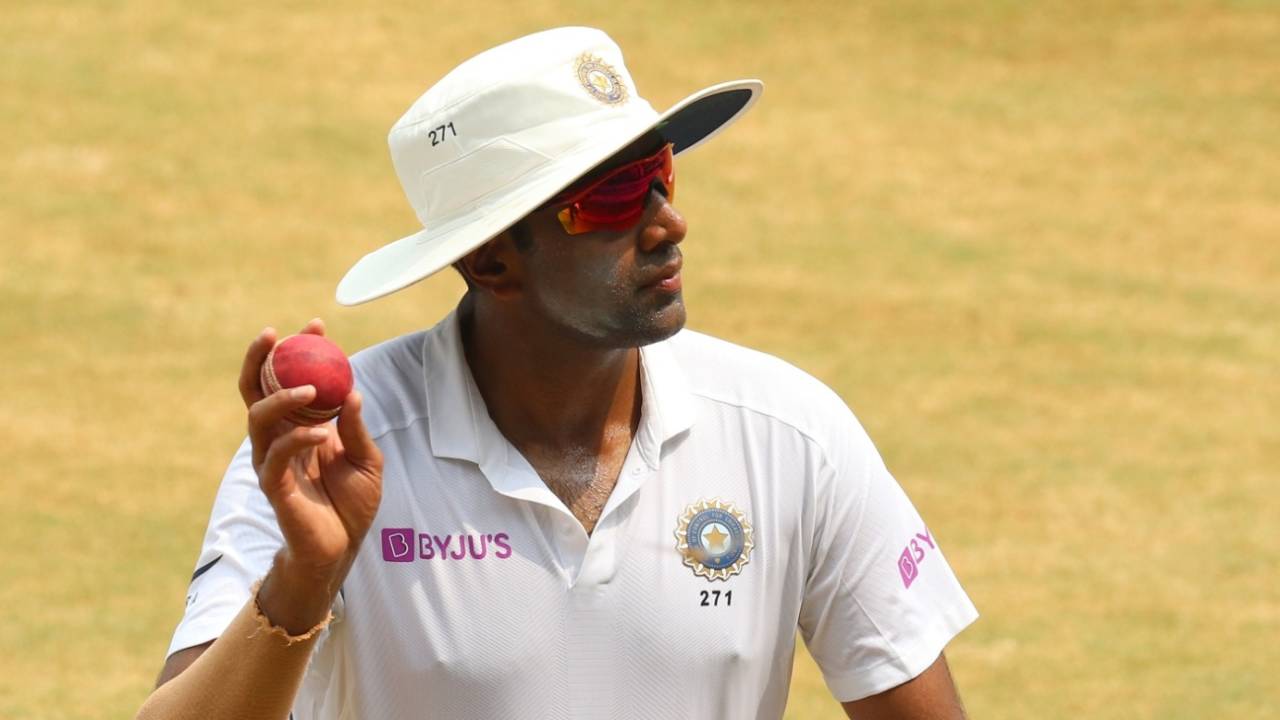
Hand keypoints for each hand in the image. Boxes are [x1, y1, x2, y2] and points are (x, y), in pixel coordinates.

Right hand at [239, 319, 383, 593]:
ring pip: (258, 418)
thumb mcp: (367, 458)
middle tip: (276, 334)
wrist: (344, 548)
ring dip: (281, 397)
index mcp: (300, 425)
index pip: (288, 379)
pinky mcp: (273, 486)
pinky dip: (297, 439)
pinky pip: (276, 455)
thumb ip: (356, 427)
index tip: (317, 325)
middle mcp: (278, 437)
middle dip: (261, 358)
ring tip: (309, 386)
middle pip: (255, 390)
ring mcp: (272, 460)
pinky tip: (321, 433)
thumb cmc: (353, 502)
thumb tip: (352, 390)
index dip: (298, 351)